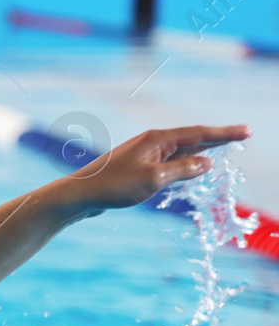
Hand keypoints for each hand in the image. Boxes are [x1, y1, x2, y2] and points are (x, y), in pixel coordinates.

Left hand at [67, 124, 250, 211]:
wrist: (80, 194)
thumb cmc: (113, 186)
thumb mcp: (154, 179)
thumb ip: (182, 170)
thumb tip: (206, 163)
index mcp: (157, 140)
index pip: (198, 134)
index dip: (224, 133)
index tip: (246, 131)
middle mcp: (151, 142)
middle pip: (191, 138)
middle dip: (217, 137)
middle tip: (243, 134)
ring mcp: (143, 153)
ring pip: (180, 150)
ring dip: (203, 148)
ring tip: (224, 146)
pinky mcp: (136, 166)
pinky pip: (169, 160)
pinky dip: (185, 161)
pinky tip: (191, 165)